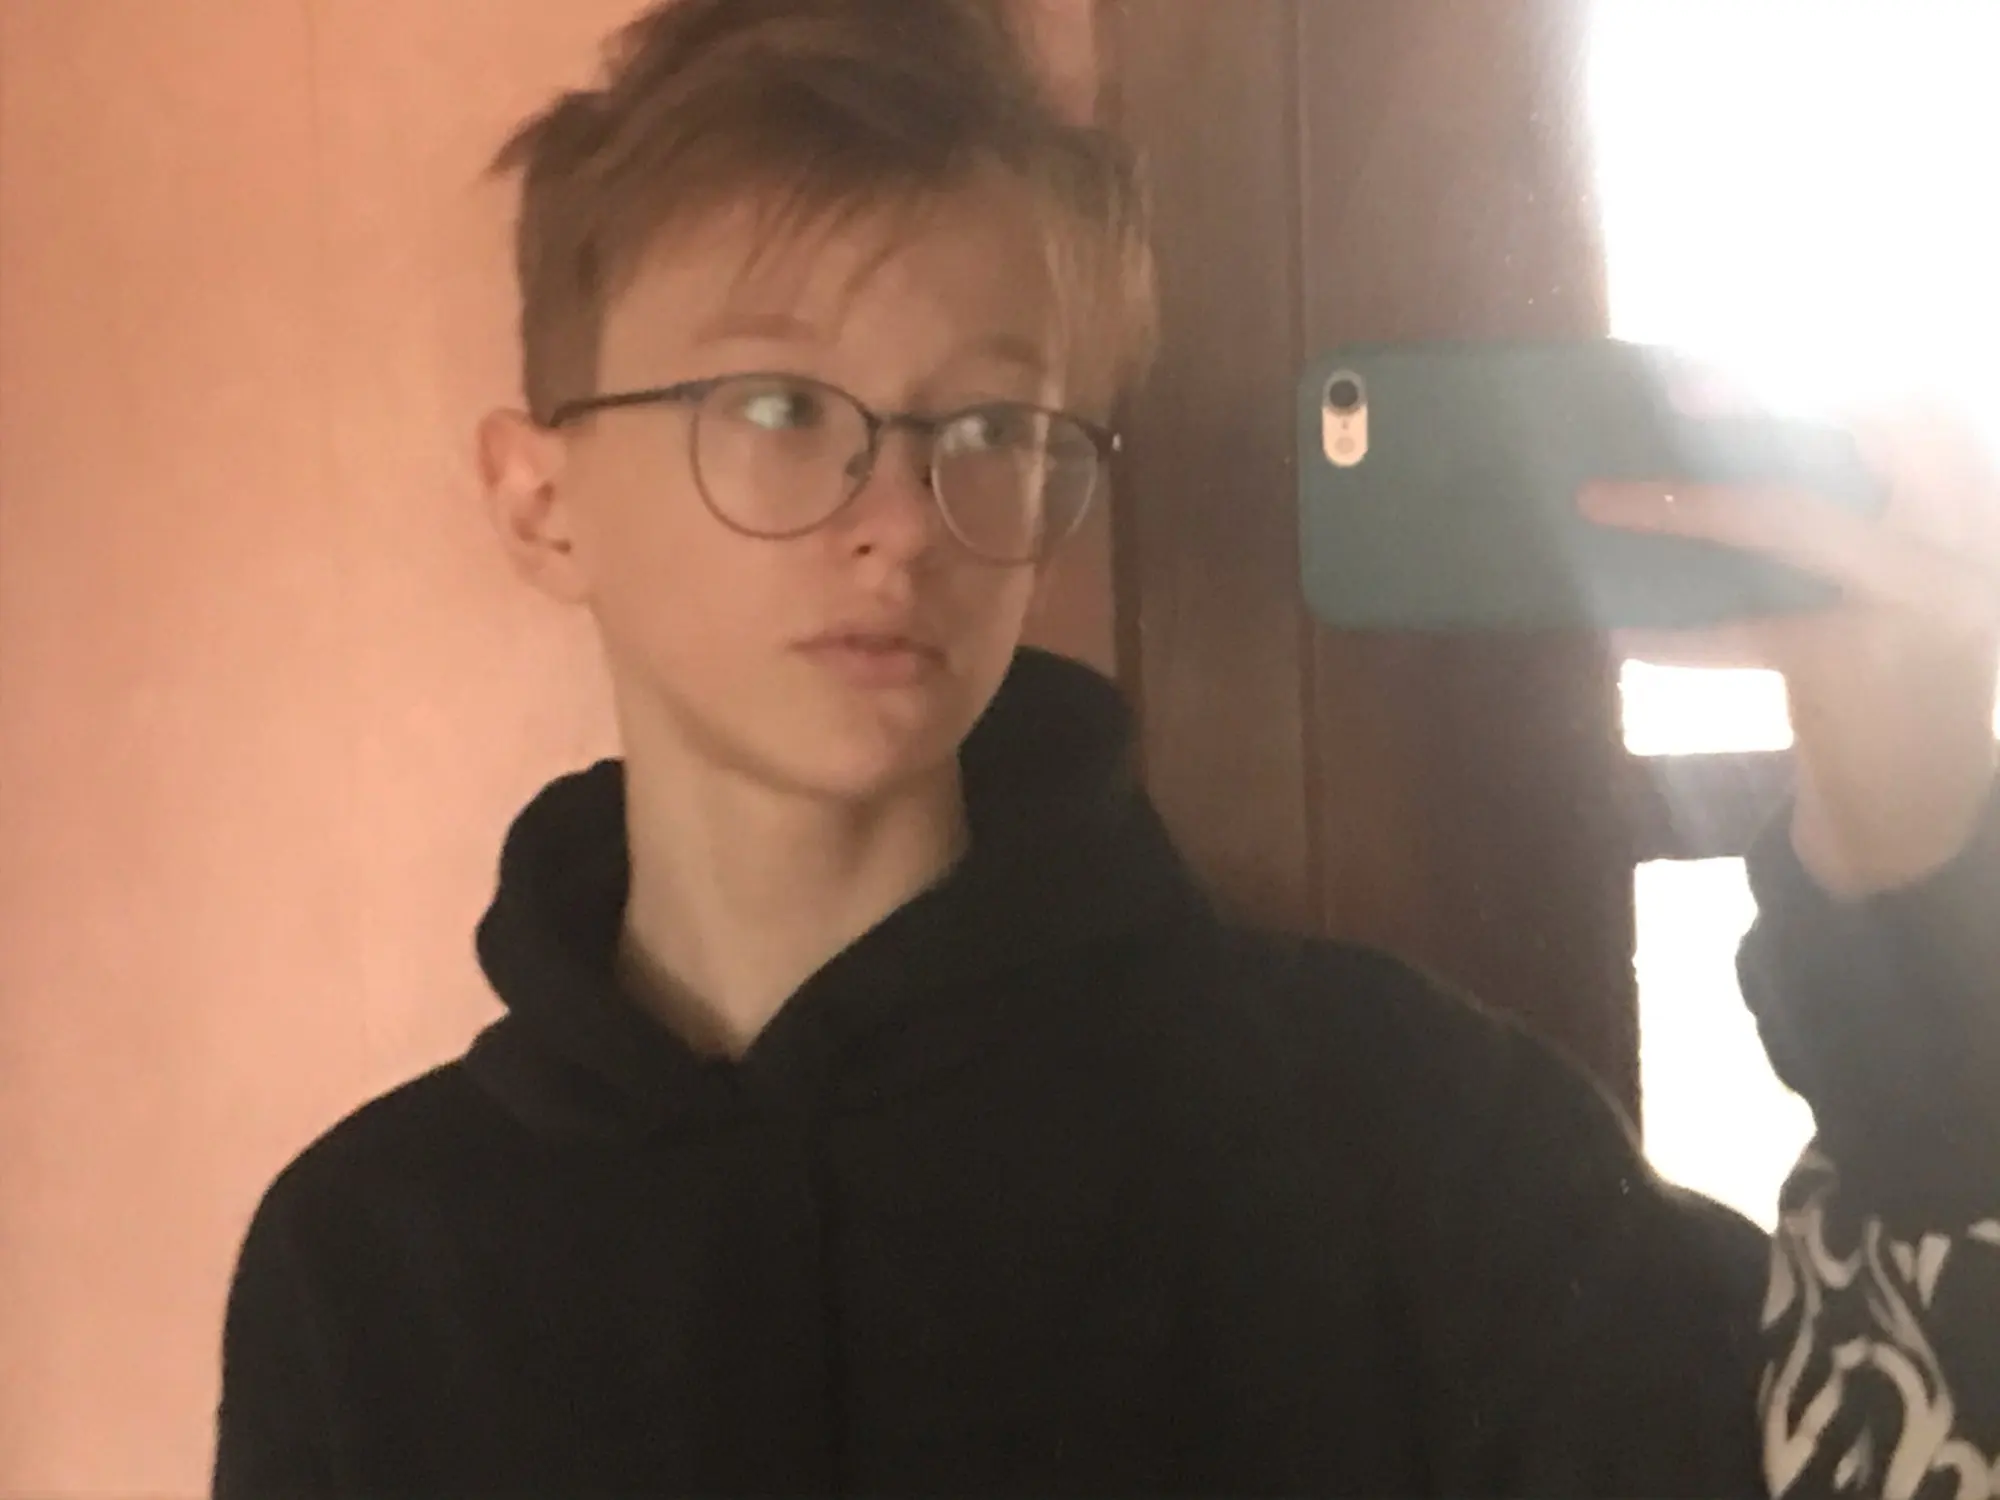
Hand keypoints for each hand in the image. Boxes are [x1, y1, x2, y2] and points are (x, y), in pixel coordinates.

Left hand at [1580, 406, 1999, 898]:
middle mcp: (1967, 542)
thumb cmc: (1890, 673)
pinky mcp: (1863, 662)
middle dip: (1773, 398)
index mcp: (1979, 509)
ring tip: (1597, 501)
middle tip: (1678, 393)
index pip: (1927, 406)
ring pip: (1786, 517)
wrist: (1923, 805)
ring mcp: (1921, 600)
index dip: (1842, 374)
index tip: (1761, 358)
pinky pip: (1748, 629)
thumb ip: (1854, 515)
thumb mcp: (1900, 582)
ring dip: (1681, 504)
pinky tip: (1622, 633)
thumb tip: (1715, 442)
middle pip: (1877, 427)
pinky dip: (1678, 634)